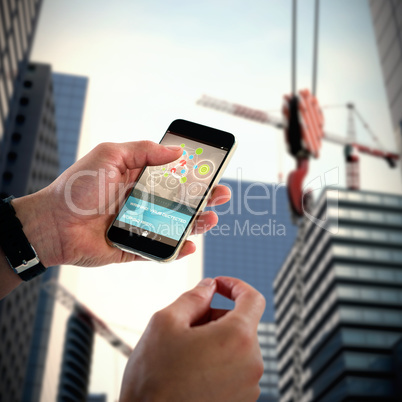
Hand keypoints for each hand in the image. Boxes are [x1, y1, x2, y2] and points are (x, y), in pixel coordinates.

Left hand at [12, 141, 230, 267]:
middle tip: (220, 195)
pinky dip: (176, 249)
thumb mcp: (109, 156)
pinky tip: (189, 244)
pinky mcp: (134, 247)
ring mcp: (140, 224)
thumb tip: (177, 151)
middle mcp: (141, 201)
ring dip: (195, 222)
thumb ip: (143, 151)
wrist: (52, 225)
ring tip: (210, 218)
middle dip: (202, 197)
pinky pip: (160, 249)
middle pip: (179, 200)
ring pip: (175, 225)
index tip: (210, 170)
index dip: (192, 173)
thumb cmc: (76, 188)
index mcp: (137, 178)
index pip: (172, 174)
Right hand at [120, 276, 265, 401]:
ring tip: (185, 353)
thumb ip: (193, 297)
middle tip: (186, 325)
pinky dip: (218, 360)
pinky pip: (235, 368)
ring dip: (215, 339)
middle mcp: (252, 364)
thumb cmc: (154, 378)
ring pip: (237, 346)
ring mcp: (249, 387)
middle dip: (215, 316)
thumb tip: (209, 286)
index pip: (253, 298)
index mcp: (238, 338)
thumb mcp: (166, 323)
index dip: (235, 285)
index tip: (218, 285)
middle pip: (241, 323)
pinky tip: (191, 370)